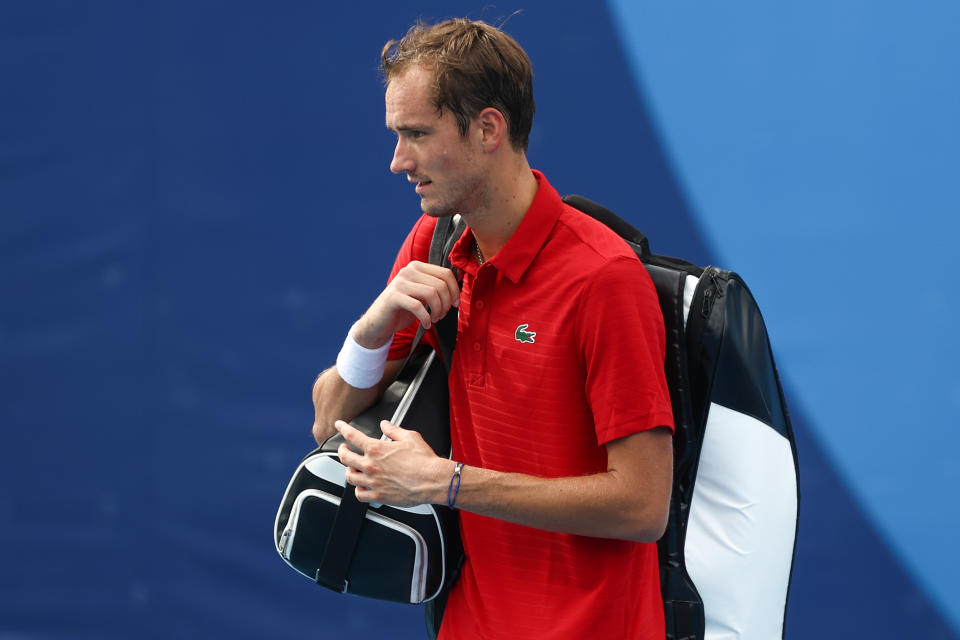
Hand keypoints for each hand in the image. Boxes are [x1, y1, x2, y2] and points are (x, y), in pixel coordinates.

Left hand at [335, 419, 450, 506]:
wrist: (432, 480)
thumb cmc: (423, 460)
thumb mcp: (410, 437)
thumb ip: (393, 430)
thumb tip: (385, 425)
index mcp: (376, 449)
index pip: (352, 436)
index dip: (343, 428)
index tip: (339, 426)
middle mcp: (371, 465)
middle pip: (345, 457)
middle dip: (342, 451)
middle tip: (344, 449)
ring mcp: (373, 481)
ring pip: (349, 477)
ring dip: (348, 471)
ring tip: (351, 469)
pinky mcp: (379, 495)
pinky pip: (360, 495)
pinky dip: (358, 490)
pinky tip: (361, 487)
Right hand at [353, 261, 459, 348]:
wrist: (379, 322)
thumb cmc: (404, 309)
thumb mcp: (423, 294)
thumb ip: (437, 285)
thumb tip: (462, 276)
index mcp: (417, 267)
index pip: (446, 273)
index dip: (455, 290)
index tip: (454, 305)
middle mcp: (408, 271)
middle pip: (441, 285)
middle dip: (446, 303)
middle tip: (442, 315)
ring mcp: (400, 283)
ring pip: (432, 294)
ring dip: (438, 311)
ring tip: (435, 319)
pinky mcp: (393, 297)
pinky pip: (418, 306)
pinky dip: (426, 318)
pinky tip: (426, 324)